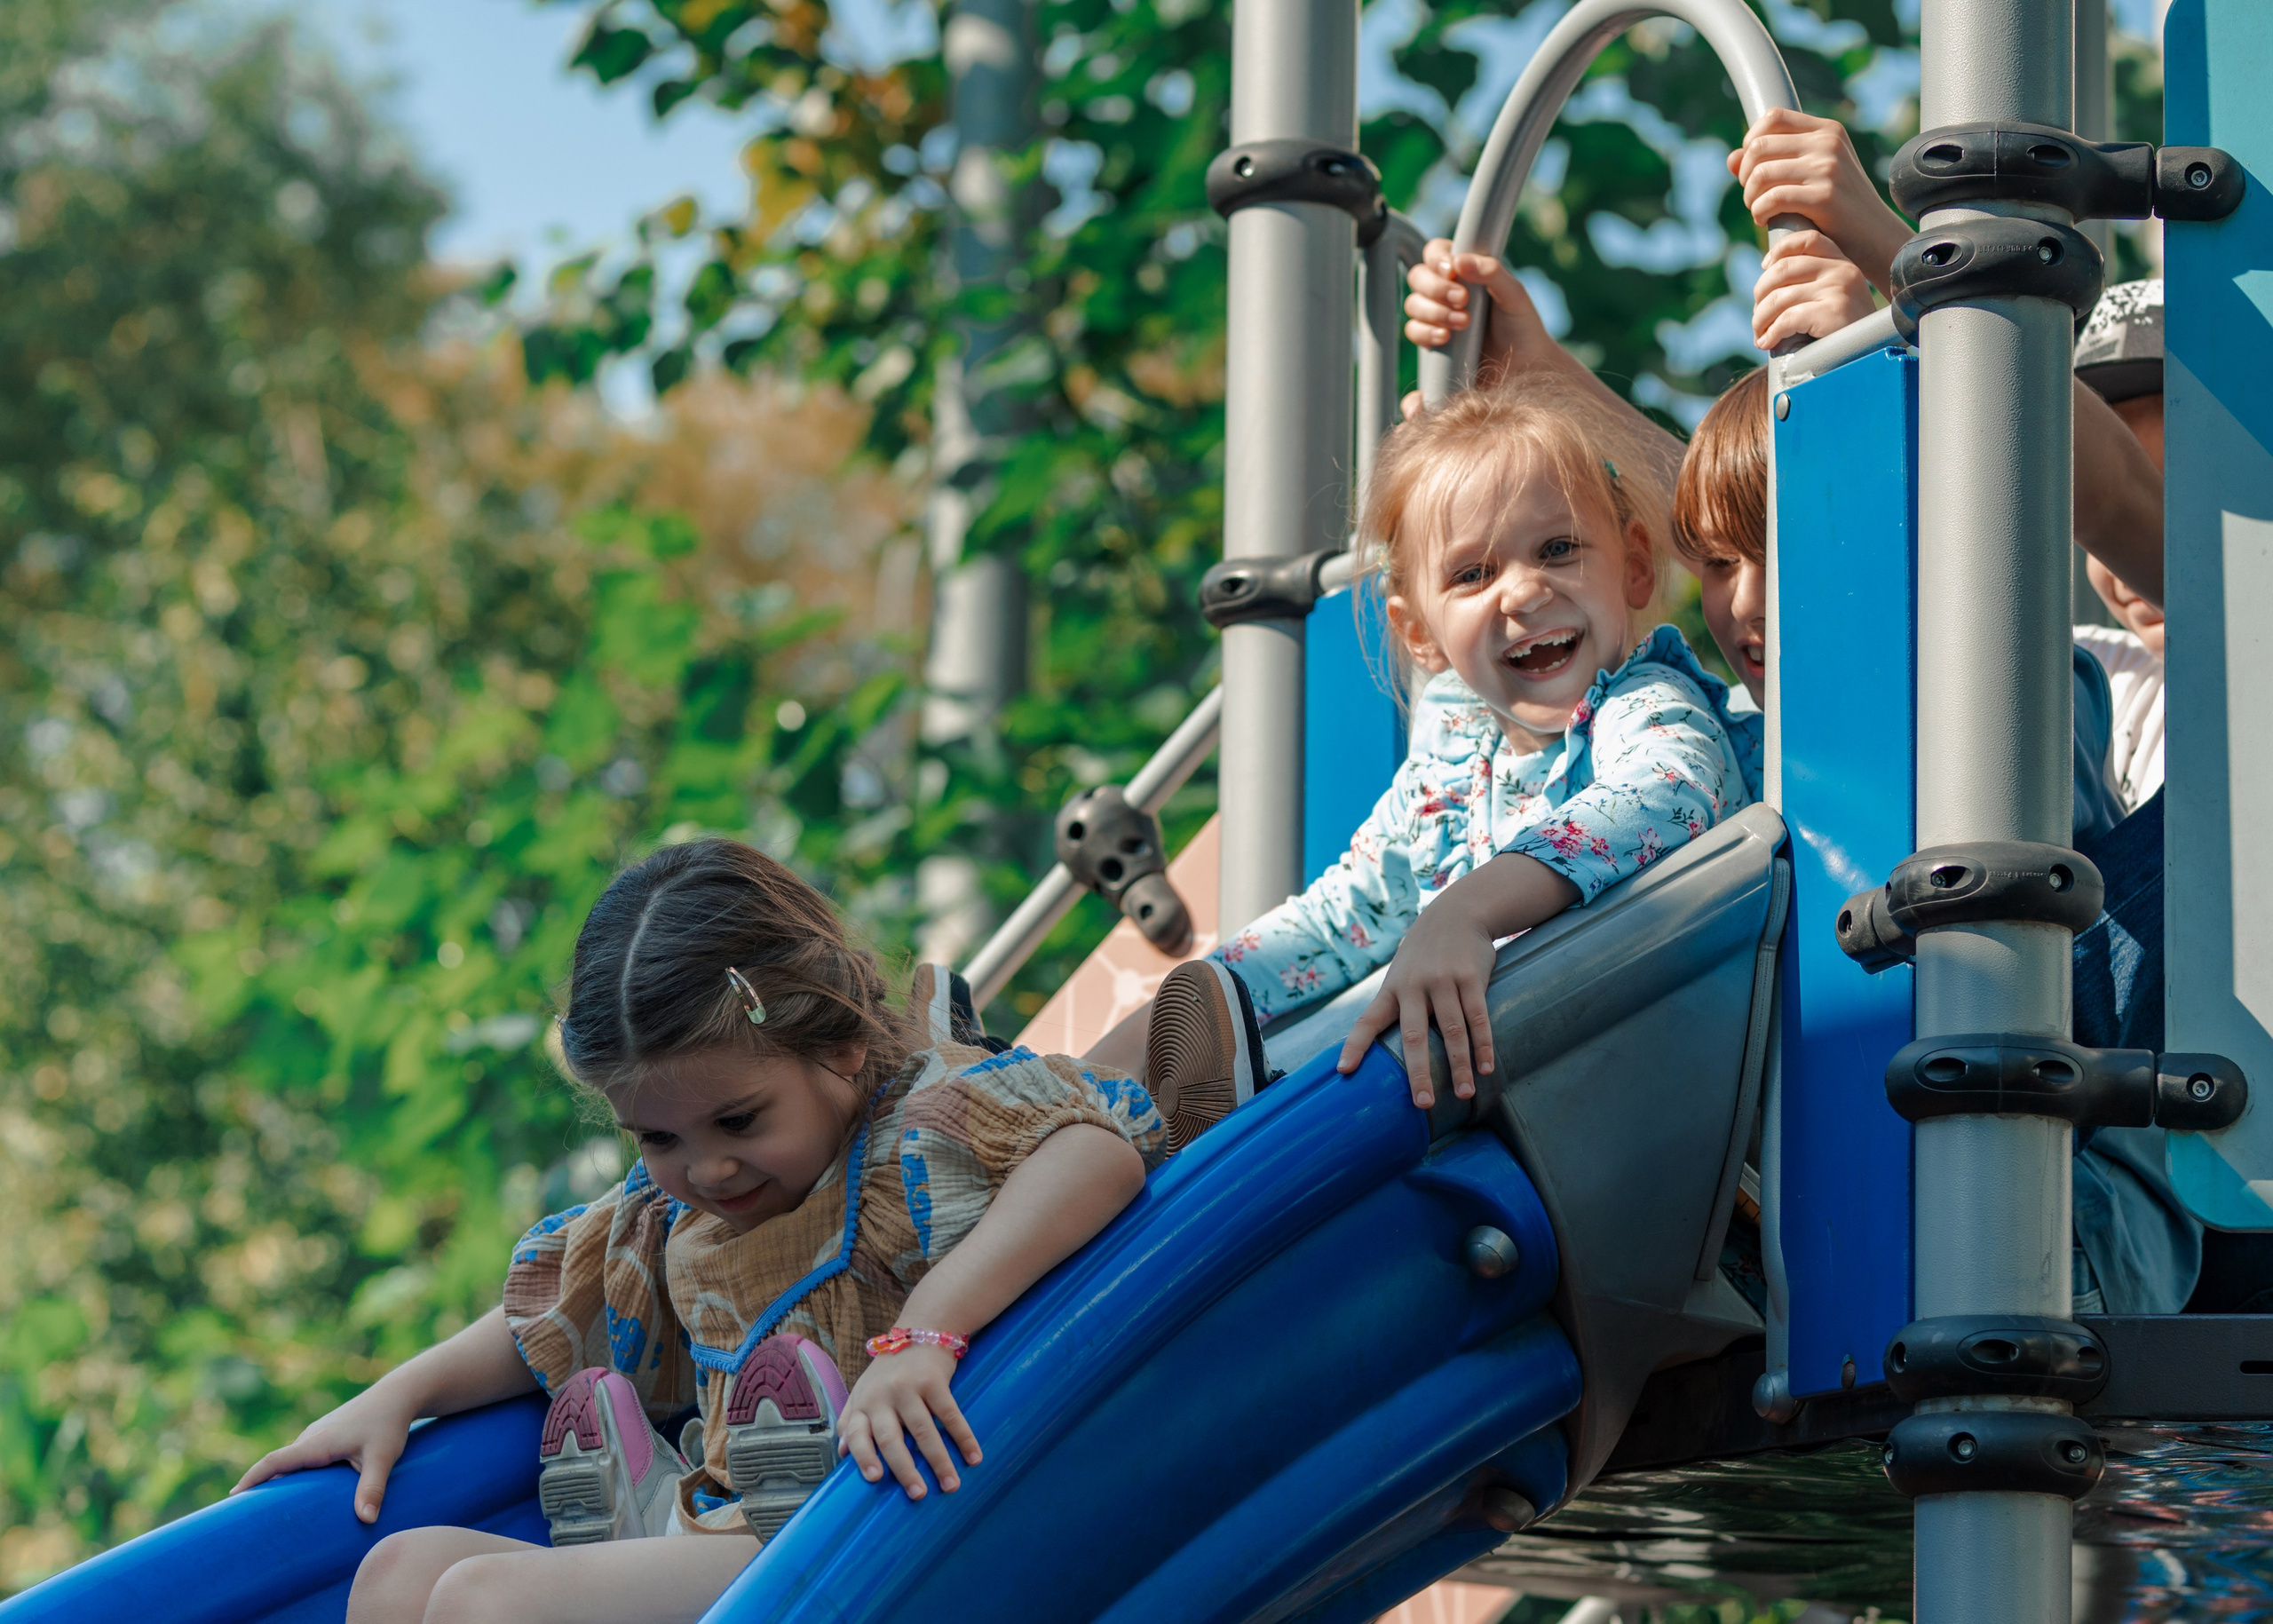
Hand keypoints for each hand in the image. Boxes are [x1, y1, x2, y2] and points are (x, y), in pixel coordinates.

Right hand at [232, 1381, 419, 1523]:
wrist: (399, 1394)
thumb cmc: (389, 1424)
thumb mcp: (383, 1457)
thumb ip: (373, 1488)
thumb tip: (367, 1520)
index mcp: (317, 1443)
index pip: (275, 1461)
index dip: (253, 1478)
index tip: (232, 1497)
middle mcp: (312, 1437)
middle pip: (278, 1464)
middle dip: (258, 1485)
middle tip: (239, 1515)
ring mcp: (318, 1434)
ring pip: (290, 1460)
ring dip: (276, 1479)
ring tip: (262, 1509)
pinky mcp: (328, 1435)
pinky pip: (302, 1456)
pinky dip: (292, 1472)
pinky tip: (294, 1489)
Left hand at [839, 1344, 981, 1499]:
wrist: (920, 1331)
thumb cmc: (889, 1370)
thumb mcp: (863, 1390)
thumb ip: (850, 1421)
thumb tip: (842, 1453)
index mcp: (863, 1402)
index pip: (857, 1433)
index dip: (864, 1457)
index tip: (875, 1480)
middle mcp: (883, 1395)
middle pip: (891, 1438)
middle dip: (905, 1469)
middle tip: (918, 1494)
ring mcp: (909, 1387)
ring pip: (924, 1431)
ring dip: (939, 1461)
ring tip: (950, 1485)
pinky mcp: (935, 1381)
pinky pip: (951, 1415)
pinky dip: (964, 1438)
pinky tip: (974, 1457)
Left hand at [1335, 883, 1499, 1107]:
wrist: (1456, 913)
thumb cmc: (1424, 955)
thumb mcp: (1402, 973)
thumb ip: (1396, 1006)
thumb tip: (1384, 1048)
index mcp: (1392, 990)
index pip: (1367, 1021)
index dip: (1354, 1046)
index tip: (1344, 1071)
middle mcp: (1414, 986)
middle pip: (1414, 1035)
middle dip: (1418, 1071)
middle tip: (1422, 1103)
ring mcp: (1443, 981)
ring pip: (1452, 1031)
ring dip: (1460, 1066)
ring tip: (1463, 1094)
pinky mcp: (1471, 978)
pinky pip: (1478, 1018)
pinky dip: (1483, 1045)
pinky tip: (1486, 1068)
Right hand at [1402, 241, 1550, 403]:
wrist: (1524, 365)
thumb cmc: (1521, 324)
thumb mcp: (1513, 294)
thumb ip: (1492, 272)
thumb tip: (1460, 260)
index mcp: (1464, 269)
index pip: (1436, 252)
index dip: (1437, 259)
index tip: (1452, 271)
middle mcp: (1446, 289)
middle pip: (1418, 276)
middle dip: (1436, 288)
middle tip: (1463, 300)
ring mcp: (1436, 314)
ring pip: (1413, 304)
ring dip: (1434, 312)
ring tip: (1464, 323)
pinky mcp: (1431, 340)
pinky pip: (1414, 331)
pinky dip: (1426, 333)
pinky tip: (1446, 338)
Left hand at [1727, 108, 1910, 293]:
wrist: (1876, 237)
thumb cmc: (1839, 208)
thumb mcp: (1811, 176)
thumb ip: (1773, 162)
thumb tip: (1731, 159)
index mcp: (1827, 130)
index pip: (1772, 118)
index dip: (1751, 141)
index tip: (1752, 168)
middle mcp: (1828, 143)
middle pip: (1759, 147)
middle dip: (1746, 175)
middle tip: (1753, 197)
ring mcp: (1827, 168)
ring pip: (1760, 174)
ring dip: (1750, 198)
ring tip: (1759, 211)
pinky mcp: (1824, 197)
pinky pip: (1770, 198)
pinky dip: (1759, 212)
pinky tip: (1766, 221)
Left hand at [1751, 229, 1878, 349]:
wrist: (1869, 357)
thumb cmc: (1841, 332)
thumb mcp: (1831, 297)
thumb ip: (1809, 282)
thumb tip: (1764, 279)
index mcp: (1842, 262)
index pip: (1806, 240)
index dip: (1778, 251)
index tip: (1764, 268)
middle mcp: (1842, 270)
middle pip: (1783, 269)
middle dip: (1760, 294)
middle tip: (1758, 317)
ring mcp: (1838, 289)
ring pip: (1779, 297)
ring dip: (1760, 319)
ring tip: (1760, 334)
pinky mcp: (1832, 313)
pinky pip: (1787, 319)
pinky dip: (1770, 333)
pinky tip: (1768, 342)